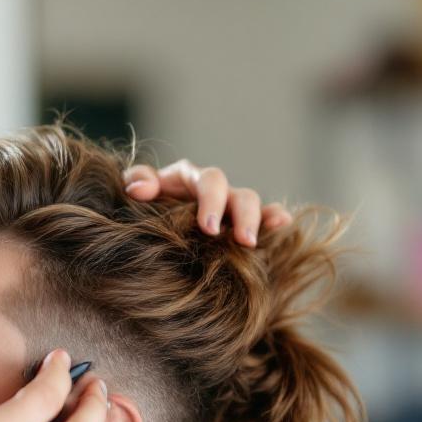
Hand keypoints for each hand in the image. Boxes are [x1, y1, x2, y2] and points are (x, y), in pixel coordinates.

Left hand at [123, 159, 291, 247]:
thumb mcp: (138, 189)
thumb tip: (138, 189)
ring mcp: (230, 209)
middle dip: (244, 216)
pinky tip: (284, 226)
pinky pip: (264, 219)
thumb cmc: (143, 204)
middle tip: (242, 240)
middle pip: (240, 195)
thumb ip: (137, 180)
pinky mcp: (238, 225)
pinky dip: (275, 220)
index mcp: (192, 178)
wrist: (145, 222)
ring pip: (255, 207)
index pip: (211, 181)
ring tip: (257, 243)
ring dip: (261, 222)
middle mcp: (217, 192)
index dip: (212, 202)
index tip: (208, 228)